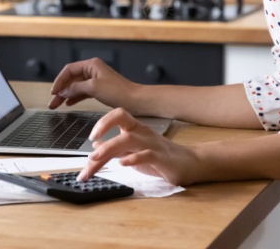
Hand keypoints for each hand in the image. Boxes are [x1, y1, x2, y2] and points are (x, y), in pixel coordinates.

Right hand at [48, 58, 137, 109]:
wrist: (135, 101)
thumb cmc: (119, 91)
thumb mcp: (94, 87)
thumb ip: (76, 88)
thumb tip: (63, 91)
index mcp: (91, 65)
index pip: (69, 70)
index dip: (59, 81)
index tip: (53, 92)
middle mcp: (92, 70)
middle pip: (71, 79)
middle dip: (60, 90)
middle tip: (52, 101)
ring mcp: (95, 80)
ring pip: (75, 87)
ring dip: (66, 95)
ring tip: (57, 105)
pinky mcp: (99, 90)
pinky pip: (82, 92)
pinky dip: (74, 98)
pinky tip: (69, 103)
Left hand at [78, 108, 200, 185]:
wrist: (191, 163)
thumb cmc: (161, 157)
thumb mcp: (134, 151)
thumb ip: (115, 148)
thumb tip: (95, 144)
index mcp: (136, 129)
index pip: (119, 114)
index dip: (103, 121)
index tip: (91, 136)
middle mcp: (143, 133)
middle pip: (121, 124)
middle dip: (101, 134)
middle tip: (88, 153)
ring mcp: (153, 145)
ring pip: (129, 139)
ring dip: (110, 147)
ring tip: (96, 158)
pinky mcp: (163, 159)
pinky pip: (147, 155)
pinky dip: (134, 159)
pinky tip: (123, 163)